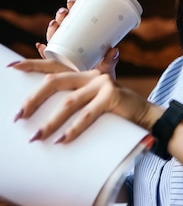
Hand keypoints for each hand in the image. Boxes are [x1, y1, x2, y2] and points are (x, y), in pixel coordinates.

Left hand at [10, 59, 157, 142]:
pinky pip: (87, 115)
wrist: (146, 116)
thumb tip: (51, 122)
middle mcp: (92, 75)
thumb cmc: (117, 112)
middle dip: (33, 99)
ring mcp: (102, 84)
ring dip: (50, 122)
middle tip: (18, 116)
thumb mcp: (95, 103)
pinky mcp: (111, 97)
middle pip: (54, 82)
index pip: (53, 67)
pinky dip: (73, 129)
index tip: (11, 66)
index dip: (32, 64)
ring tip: (37, 137)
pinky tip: (62, 140)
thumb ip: (77, 103)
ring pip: (68, 103)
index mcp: (84, 75)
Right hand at [36, 0, 119, 77]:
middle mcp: (70, 49)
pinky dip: (42, 52)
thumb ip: (110, 61)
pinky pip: (48, 58)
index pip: (74, 24)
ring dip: (52, 30)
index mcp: (81, 44)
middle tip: (64, 11)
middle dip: (61, 18)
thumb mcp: (107, 68)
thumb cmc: (103, 79)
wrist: (100, 96)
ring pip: (54, 39)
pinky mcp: (59, 69)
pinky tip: (40, 45)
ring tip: (55, 23)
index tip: (72, 1)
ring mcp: (63, 57)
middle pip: (63, 29)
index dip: (71, 12)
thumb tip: (114, 50)